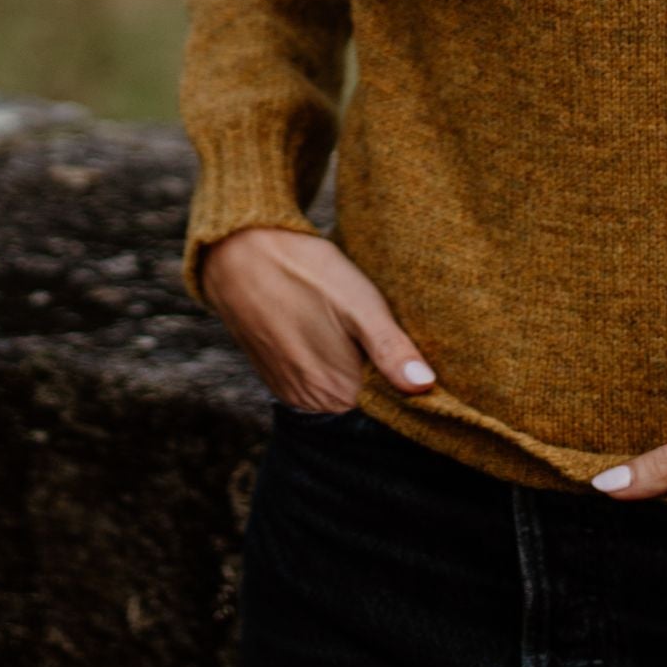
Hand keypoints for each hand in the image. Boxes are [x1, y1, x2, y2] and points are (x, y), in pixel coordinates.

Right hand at [198, 227, 437, 411]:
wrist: (239, 254)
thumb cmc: (305, 273)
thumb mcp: (360, 303)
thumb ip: (391, 349)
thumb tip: (425, 387)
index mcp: (339, 392)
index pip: (390, 412)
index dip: (411, 392)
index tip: (427, 369)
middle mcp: (313, 403)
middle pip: (364, 408)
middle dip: (387, 386)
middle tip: (398, 347)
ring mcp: (292, 392)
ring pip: (341, 397)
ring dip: (360, 377)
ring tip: (370, 341)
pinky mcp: (279, 377)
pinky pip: (318, 386)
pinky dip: (335, 371)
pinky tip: (340, 340)